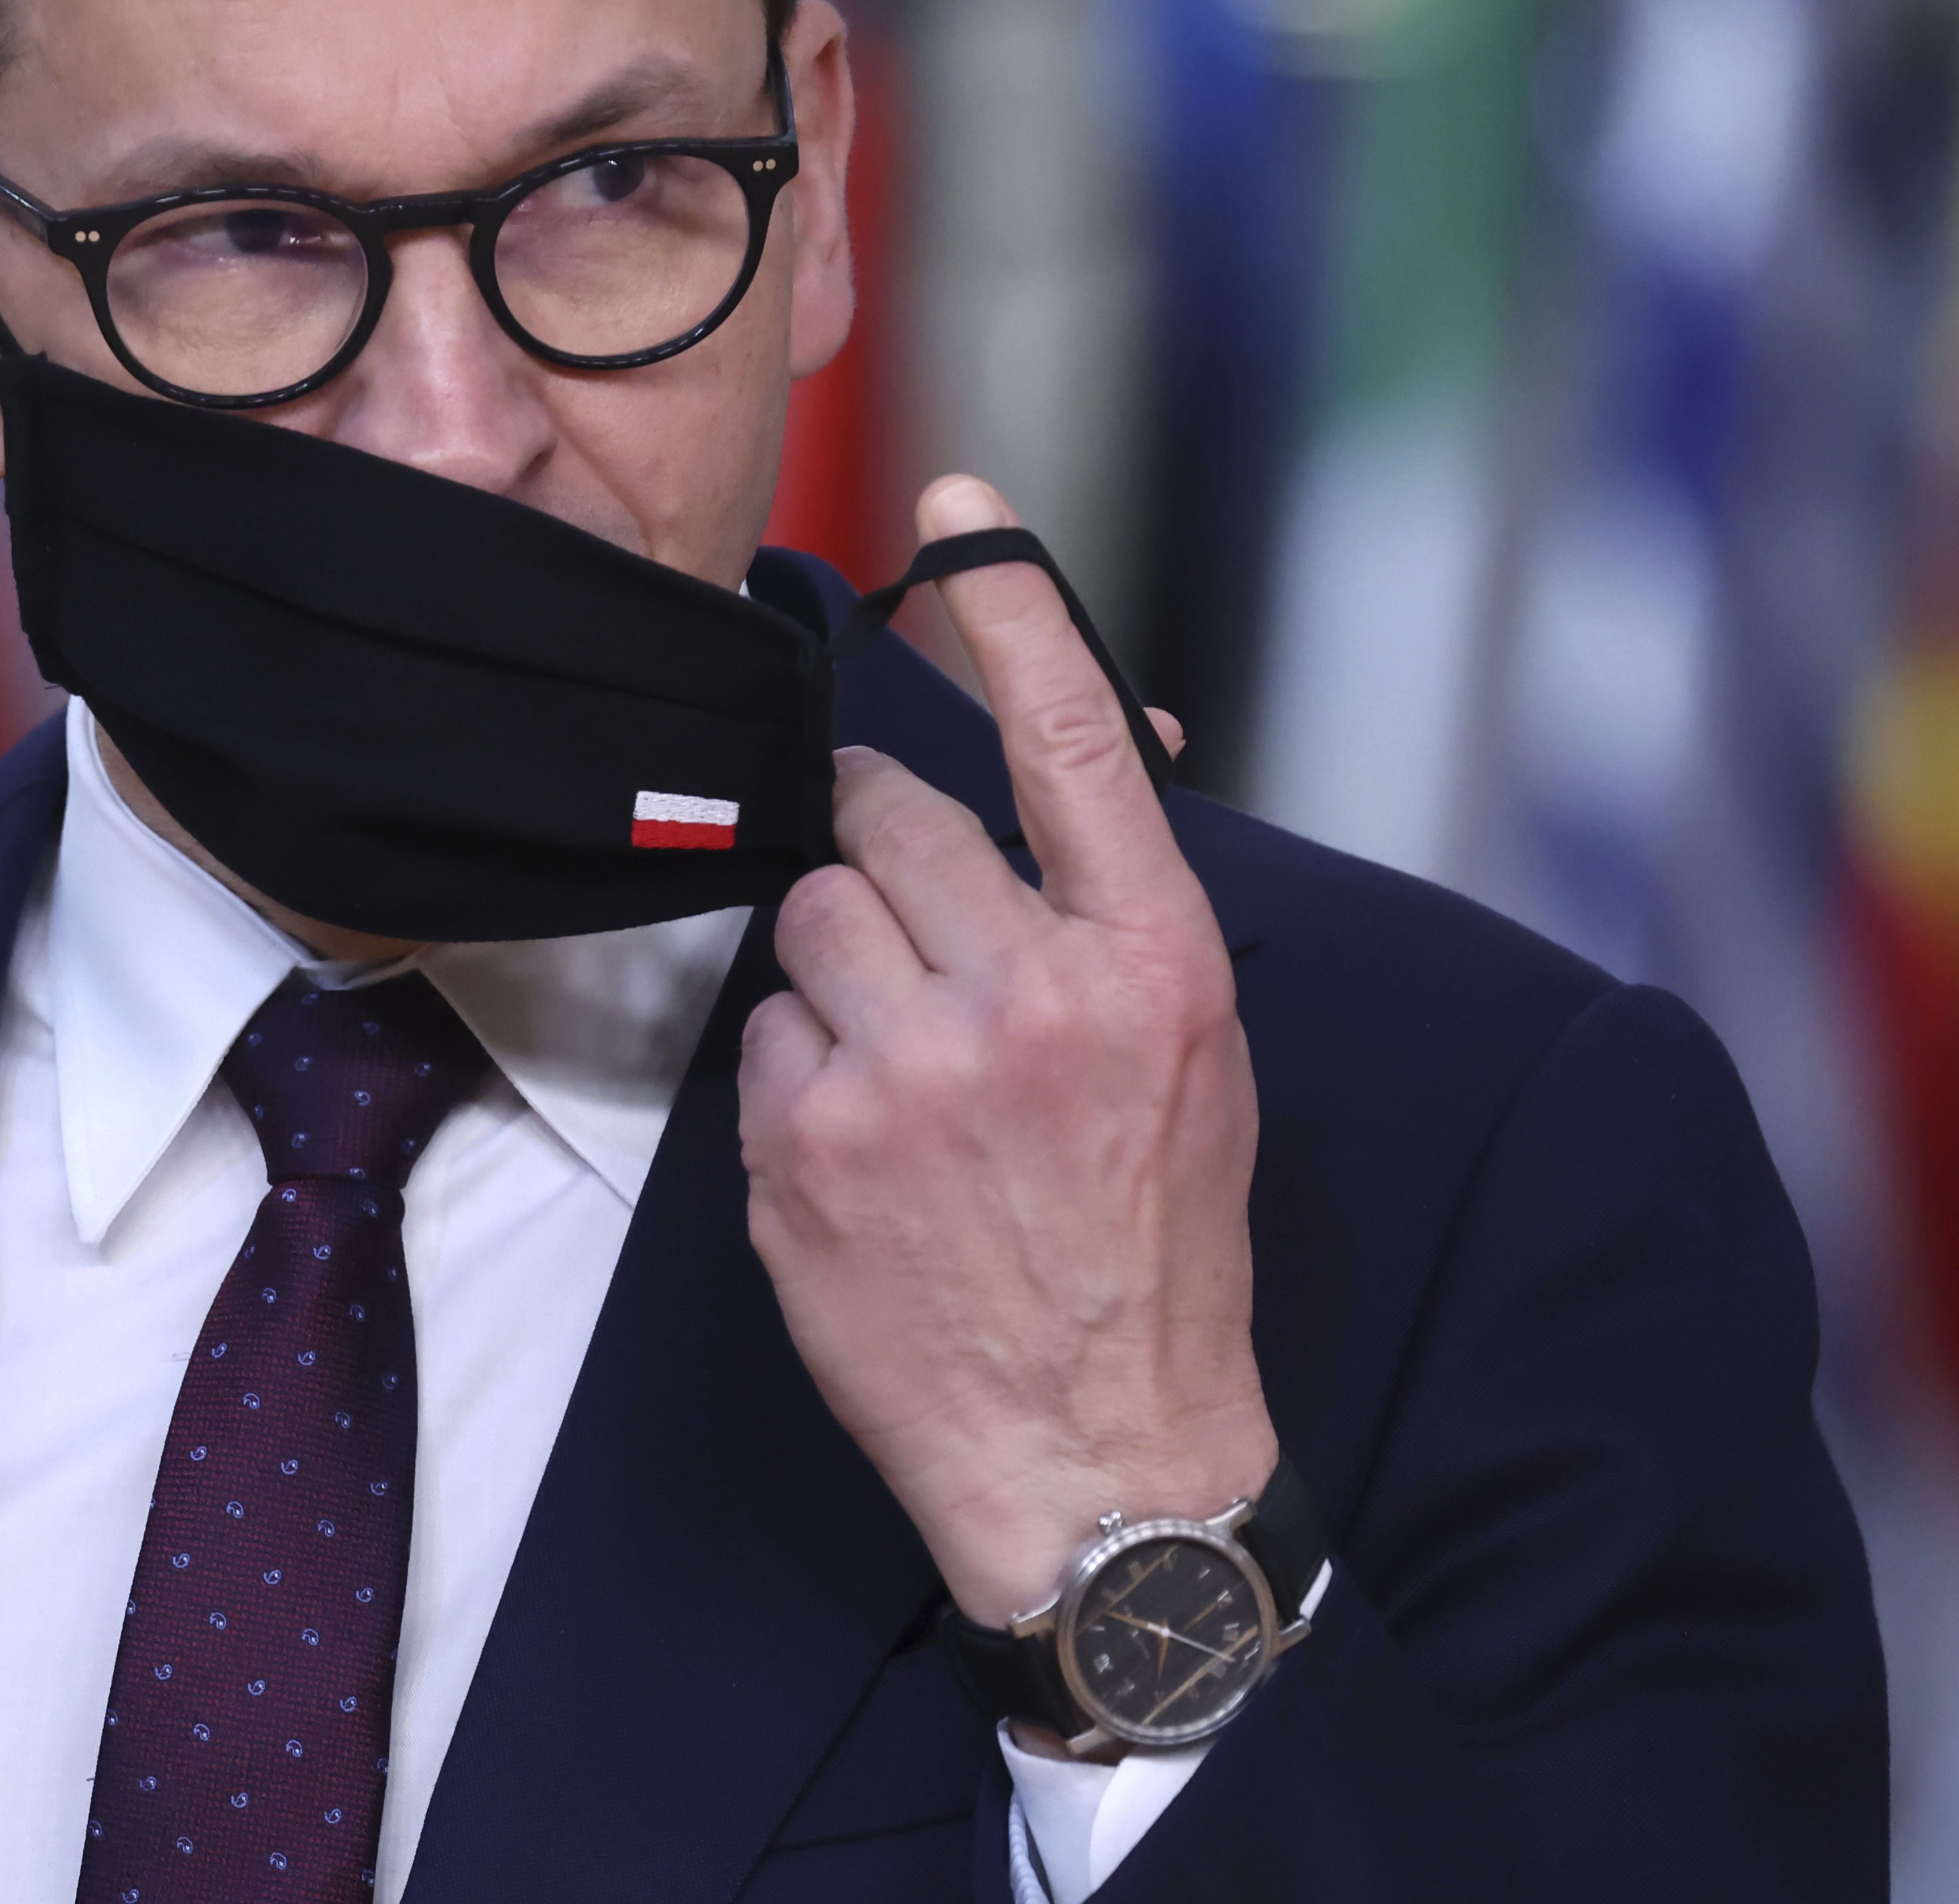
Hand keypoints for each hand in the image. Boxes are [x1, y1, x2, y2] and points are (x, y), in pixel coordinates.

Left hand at [737, 476, 1275, 1626]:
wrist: (1102, 1450)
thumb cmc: (1153, 1245)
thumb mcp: (1191, 1056)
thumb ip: (1114, 910)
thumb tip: (1091, 753)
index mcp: (1149, 964)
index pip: (1069, 742)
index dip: (1014, 611)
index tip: (964, 507)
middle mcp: (1030, 998)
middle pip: (890, 818)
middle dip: (884, 854)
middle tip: (913, 931)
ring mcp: (908, 1072)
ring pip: (811, 919)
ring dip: (840, 968)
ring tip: (904, 1069)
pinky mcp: (806, 1145)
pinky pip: (767, 1034)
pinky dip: (801, 1073)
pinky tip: (865, 1153)